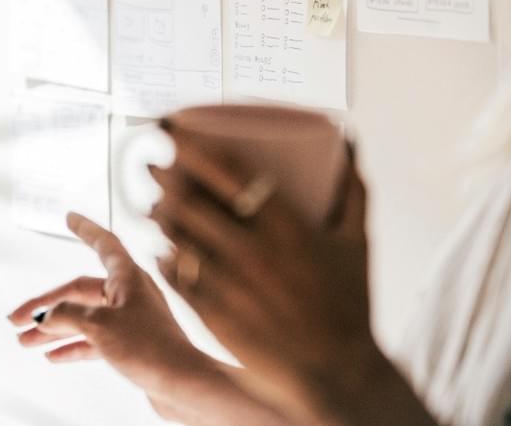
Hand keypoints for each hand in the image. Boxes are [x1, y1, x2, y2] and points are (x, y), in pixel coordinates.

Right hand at [8, 214, 209, 398]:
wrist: (184, 386)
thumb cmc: (150, 348)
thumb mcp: (99, 326)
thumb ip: (67, 315)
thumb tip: (47, 316)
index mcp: (127, 277)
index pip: (103, 243)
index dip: (85, 228)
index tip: (70, 216)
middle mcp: (129, 294)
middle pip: (79, 292)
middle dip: (46, 306)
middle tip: (17, 320)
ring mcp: (130, 320)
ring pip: (83, 319)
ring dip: (54, 331)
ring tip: (26, 342)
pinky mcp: (131, 345)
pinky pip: (94, 340)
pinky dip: (73, 346)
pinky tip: (53, 356)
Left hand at [149, 146, 395, 425]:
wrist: (339, 376)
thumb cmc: (350, 307)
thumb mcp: (358, 244)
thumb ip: (353, 191)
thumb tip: (348, 144)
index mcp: (286, 227)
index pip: (227, 172)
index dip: (193, 148)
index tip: (174, 133)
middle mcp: (252, 251)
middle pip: (190, 200)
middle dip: (164, 176)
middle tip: (152, 164)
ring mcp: (228, 283)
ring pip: (176, 235)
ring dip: (158, 214)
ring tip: (152, 204)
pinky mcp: (212, 313)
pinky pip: (176, 274)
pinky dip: (165, 256)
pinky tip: (163, 248)